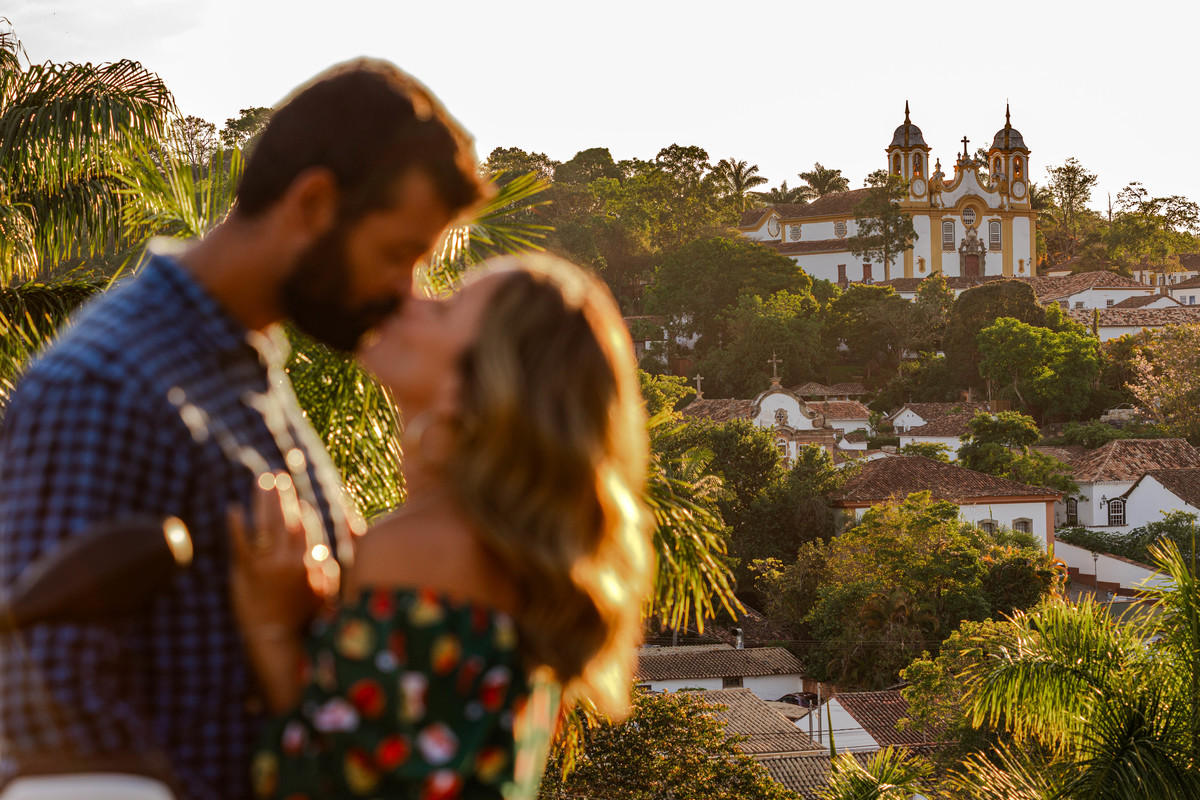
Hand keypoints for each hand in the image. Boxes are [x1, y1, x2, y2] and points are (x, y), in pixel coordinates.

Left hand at [228, 473, 329, 637]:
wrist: (275, 639)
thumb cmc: (301, 619)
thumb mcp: (324, 595)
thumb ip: (328, 571)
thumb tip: (326, 550)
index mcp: (309, 563)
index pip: (307, 528)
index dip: (302, 509)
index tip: (300, 495)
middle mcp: (288, 560)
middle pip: (285, 519)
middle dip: (282, 495)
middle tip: (278, 475)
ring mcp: (265, 565)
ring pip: (264, 525)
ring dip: (262, 501)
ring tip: (259, 482)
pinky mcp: (245, 573)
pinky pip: (240, 543)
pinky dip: (236, 525)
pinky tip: (233, 509)